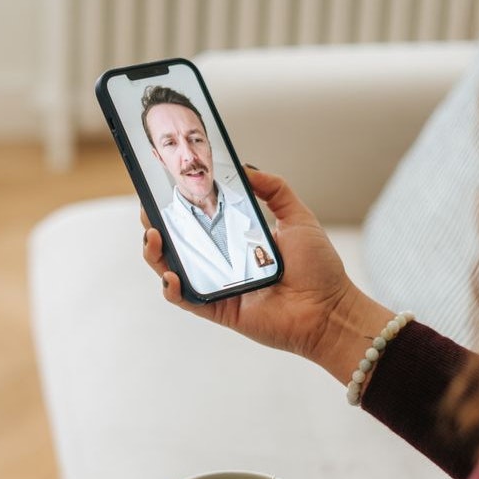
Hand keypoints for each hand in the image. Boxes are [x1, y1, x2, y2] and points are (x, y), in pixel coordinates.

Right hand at [142, 168, 394, 382]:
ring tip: (153, 236)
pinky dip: (173, 288)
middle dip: (157, 227)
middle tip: (149, 211)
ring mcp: (218, 287)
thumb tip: (247, 168)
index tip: (163, 189)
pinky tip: (171, 274)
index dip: (178, 207)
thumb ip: (275, 189)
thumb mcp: (298, 217)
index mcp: (237, 241)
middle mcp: (223, 264)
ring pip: (174, 271)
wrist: (329, 309)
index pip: (199, 221)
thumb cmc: (319, 268)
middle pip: (178, 245)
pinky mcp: (219, 310)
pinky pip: (187, 300)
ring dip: (156, 255)